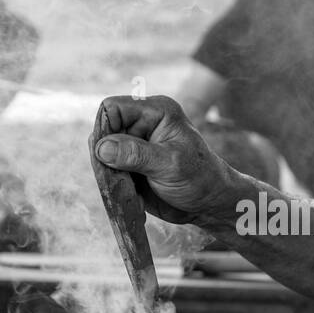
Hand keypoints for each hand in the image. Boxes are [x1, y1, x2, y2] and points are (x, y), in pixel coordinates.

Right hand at [94, 95, 234, 225]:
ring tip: (130, 188)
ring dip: (110, 174)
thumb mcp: (170, 164)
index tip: (109, 156)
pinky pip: (109, 172)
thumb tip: (102, 148)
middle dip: (106, 156)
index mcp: (155, 111)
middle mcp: (142, 125)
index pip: (113, 108)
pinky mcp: (131, 166)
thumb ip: (136, 154)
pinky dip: (115, 185)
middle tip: (122, 177)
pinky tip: (134, 195)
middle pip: (104, 132)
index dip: (105, 129)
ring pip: (102, 155)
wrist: (210, 204)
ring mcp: (135, 146)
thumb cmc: (200, 178)